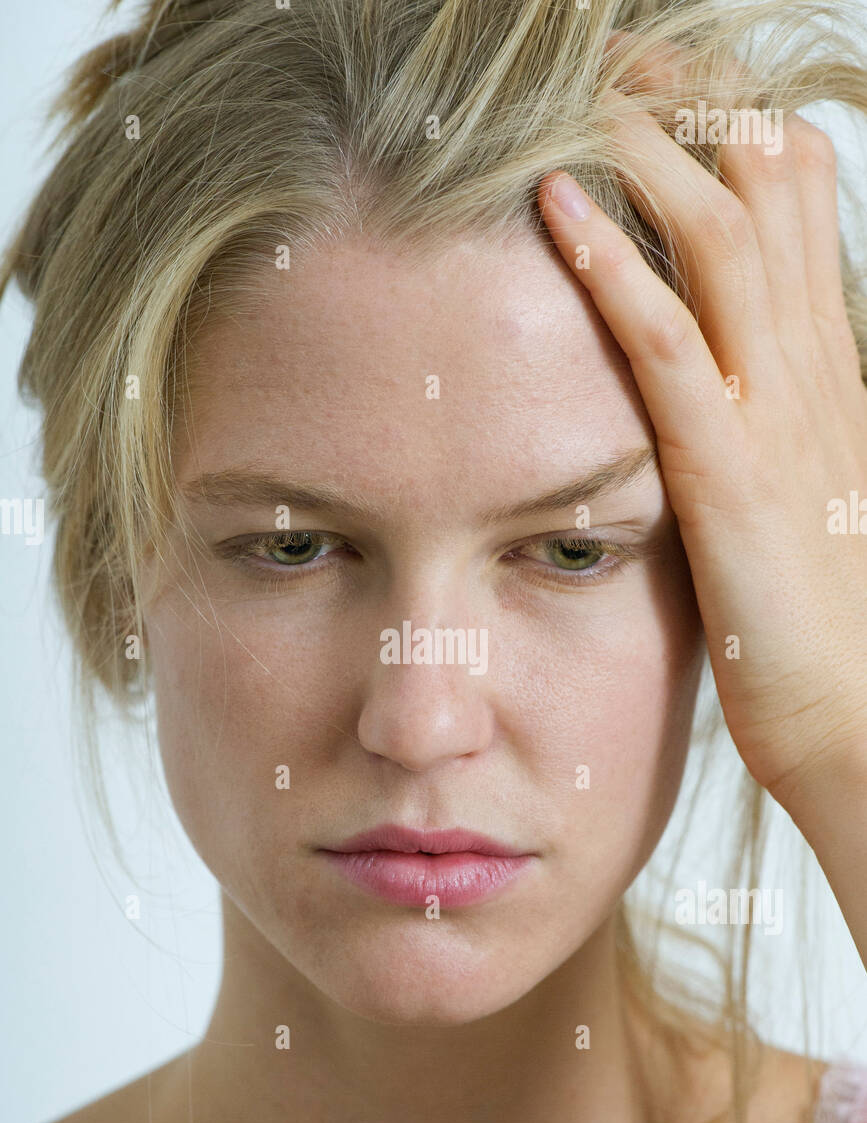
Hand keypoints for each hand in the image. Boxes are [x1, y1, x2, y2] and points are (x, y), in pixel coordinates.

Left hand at [537, 43, 866, 815]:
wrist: (856, 714)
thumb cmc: (815, 617)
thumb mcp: (796, 486)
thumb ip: (761, 415)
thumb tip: (705, 373)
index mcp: (826, 365)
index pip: (793, 199)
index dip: (725, 125)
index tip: (654, 91)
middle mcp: (811, 365)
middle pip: (762, 183)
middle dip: (684, 106)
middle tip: (607, 65)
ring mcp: (777, 412)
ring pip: (721, 236)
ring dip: (644, 153)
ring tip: (575, 99)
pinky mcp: (731, 473)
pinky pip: (670, 345)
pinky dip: (611, 271)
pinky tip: (556, 209)